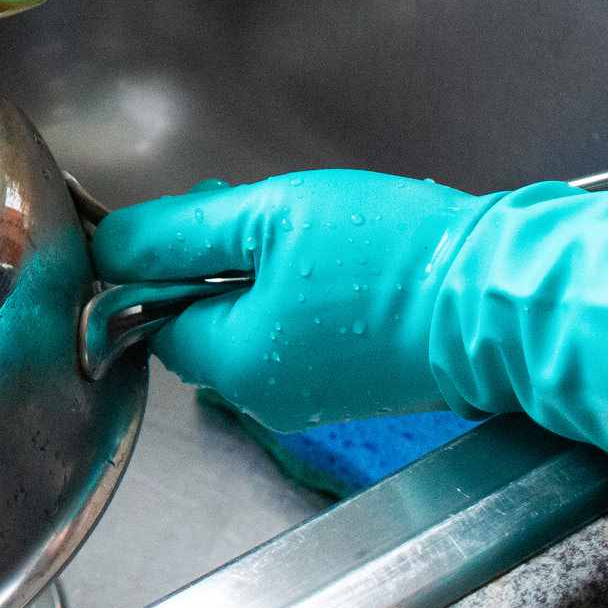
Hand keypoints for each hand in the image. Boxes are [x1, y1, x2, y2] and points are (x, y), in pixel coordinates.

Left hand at [91, 171, 503, 430]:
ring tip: (294, 226)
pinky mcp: (348, 385)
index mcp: (231, 363)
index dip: (160, 264)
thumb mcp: (266, 219)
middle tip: (247, 209)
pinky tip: (327, 257)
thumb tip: (108, 247)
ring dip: (252, 271)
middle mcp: (262, 397)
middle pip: (197, 321)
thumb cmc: (388, 257)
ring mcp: (308, 398)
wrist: (499, 299)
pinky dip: (294, 293)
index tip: (194, 219)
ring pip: (245, 324)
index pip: (151, 316)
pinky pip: (292, 335)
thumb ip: (177, 235)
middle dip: (209, 262)